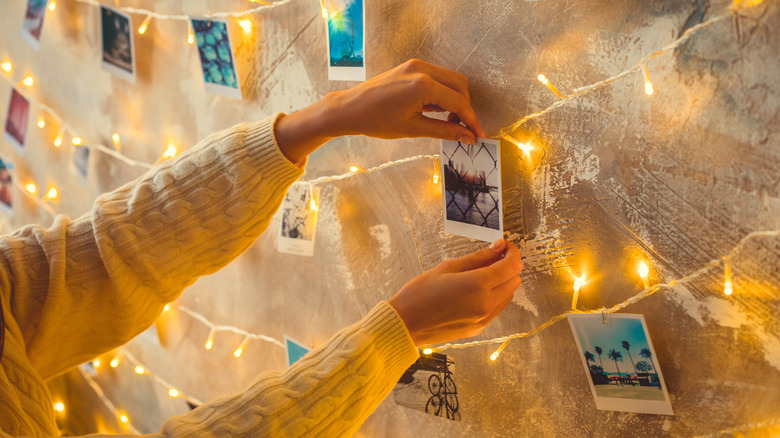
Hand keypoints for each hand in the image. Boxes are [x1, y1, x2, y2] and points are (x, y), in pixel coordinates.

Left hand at [275, 59, 484, 163]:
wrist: (350, 109)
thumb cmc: (376, 121)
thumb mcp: (414, 129)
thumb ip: (445, 131)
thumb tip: (468, 137)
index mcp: (422, 85)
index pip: (458, 102)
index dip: (471, 120)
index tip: (478, 135)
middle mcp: (421, 69)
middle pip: (460, 85)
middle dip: (465, 107)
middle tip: (463, 129)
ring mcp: (415, 65)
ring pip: (450, 79)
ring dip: (454, 99)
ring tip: (447, 121)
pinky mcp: (410, 66)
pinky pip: (436, 77)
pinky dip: (442, 92)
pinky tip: (433, 110)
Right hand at [387, 239, 522, 346]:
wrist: (406, 323)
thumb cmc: (420, 293)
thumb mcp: (448, 267)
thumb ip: (477, 258)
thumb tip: (497, 247)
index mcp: (477, 285)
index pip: (511, 266)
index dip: (512, 252)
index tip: (505, 246)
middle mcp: (485, 304)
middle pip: (514, 280)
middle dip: (509, 266)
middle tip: (494, 257)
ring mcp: (483, 318)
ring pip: (508, 295)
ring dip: (503, 282)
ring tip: (484, 273)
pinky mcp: (479, 327)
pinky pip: (497, 308)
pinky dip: (495, 295)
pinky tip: (478, 289)